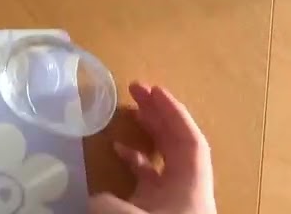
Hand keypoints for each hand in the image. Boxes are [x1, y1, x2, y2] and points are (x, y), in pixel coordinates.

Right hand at [91, 82, 216, 213]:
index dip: (174, 113)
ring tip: (130, 109)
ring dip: (148, 131)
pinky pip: (149, 176)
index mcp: (192, 185)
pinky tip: (117, 147)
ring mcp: (172, 198)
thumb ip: (109, 198)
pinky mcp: (157, 209)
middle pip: (177, 142)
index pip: (190, 140)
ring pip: (164, 157)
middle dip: (158, 112)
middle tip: (137, 89)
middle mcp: (186, 188)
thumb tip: (98, 196)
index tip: (155, 89)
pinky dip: (134, 159)